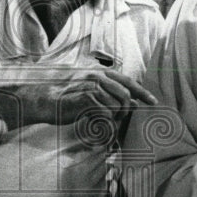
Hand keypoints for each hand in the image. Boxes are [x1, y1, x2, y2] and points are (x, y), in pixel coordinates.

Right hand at [31, 69, 157, 126]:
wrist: (43, 99)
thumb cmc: (65, 97)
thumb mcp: (89, 92)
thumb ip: (110, 94)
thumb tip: (133, 102)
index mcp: (99, 72)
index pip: (128, 81)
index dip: (142, 92)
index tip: (153, 102)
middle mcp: (97, 76)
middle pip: (125, 95)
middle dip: (126, 110)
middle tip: (118, 120)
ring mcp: (91, 86)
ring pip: (116, 106)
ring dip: (114, 118)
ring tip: (104, 123)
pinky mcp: (85, 98)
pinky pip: (105, 113)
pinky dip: (105, 123)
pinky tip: (97, 125)